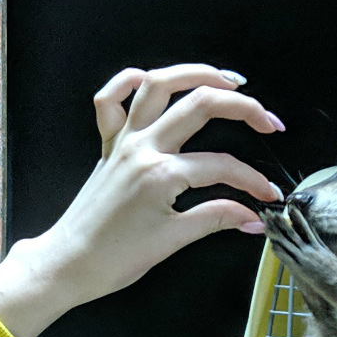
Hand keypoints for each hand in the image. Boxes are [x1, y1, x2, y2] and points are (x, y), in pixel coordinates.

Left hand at [0, 64, 284, 336]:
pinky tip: (152, 80)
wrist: (68, 263)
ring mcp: (123, 141)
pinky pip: (110, 100)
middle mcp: (142, 147)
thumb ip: (215, 219)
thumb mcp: (172, 241)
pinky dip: (128, 82)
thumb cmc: (113, 259)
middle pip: (199, 104)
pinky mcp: (108, 145)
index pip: (221, 166)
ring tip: (227, 80)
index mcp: (161, 174)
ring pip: (158, 85)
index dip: (252, 181)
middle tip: (269, 122)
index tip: (267, 196)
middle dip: (243, 107)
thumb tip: (252, 217)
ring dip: (194, 73)